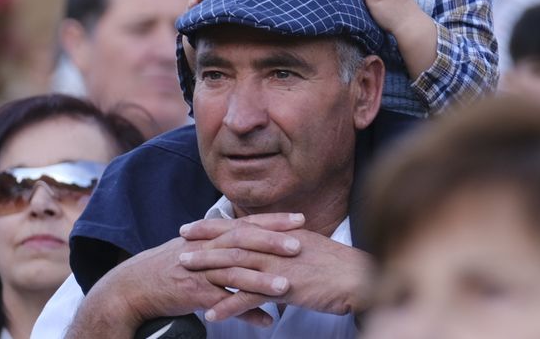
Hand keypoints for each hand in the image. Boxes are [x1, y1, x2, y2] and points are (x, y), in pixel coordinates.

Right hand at [67, 214, 304, 334]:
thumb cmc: (166, 268)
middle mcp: (206, 249)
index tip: (299, 219)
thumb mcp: (194, 248)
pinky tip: (266, 321)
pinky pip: (222, 304)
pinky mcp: (192, 294)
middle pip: (243, 242)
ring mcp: (199, 271)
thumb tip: (246, 240)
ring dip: (261, 280)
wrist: (132, 286)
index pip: (246, 223)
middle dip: (272, 243)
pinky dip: (245, 313)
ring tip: (286, 286)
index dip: (273, 220)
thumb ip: (220, 243)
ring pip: (234, 272)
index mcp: (210, 237)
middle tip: (299, 246)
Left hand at [179, 217, 374, 322]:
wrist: (359, 277)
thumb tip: (271, 245)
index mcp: (282, 234)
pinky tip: (211, 313)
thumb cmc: (338, 267)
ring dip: (209, 267)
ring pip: (237, 264)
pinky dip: (229, 304)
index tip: (194, 226)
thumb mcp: (310, 247)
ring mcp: (280, 265)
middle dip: (205, 240)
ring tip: (186, 272)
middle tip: (180, 243)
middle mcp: (278, 245)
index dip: (216, 225)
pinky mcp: (285, 287)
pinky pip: (251, 296)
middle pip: (234, 240)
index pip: (243, 225)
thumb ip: (287, 245)